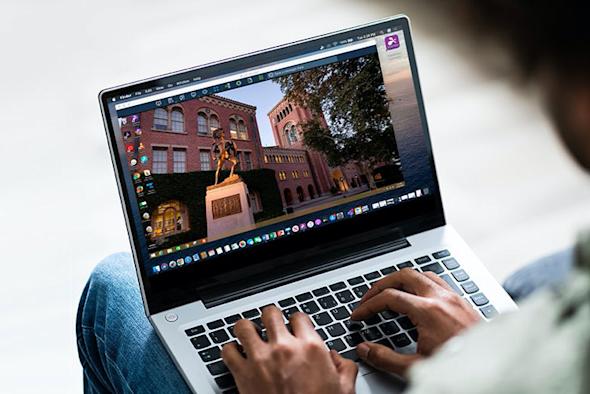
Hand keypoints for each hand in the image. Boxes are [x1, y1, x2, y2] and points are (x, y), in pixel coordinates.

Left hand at [222, 306, 357, 393]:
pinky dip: (230, 351)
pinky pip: (228, 351)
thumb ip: (344, 368)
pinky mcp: (243, 374)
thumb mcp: (344, 390)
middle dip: (270, 319)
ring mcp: (261, 359)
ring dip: (247, 330)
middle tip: (270, 327)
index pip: (298, 317)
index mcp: (311, 348)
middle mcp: (285, 348)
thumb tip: (336, 358)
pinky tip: (236, 355)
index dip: (296, 322)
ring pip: (244, 326)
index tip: (293, 329)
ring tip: (250, 336)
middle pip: (270, 313)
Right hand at [351, 268, 479, 374]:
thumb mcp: (416, 367)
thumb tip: (365, 349)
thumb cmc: (461, 368)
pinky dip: (421, 283)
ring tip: (390, 292)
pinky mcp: (462, 302)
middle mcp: (441, 299)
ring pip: (421, 274)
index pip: (389, 297)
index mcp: (428, 311)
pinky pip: (437, 281)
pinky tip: (417, 296)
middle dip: (381, 284)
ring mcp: (454, 298)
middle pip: (403, 276)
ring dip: (402, 280)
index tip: (359, 314)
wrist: (492, 369)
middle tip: (369, 297)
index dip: (368, 305)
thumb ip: (386, 358)